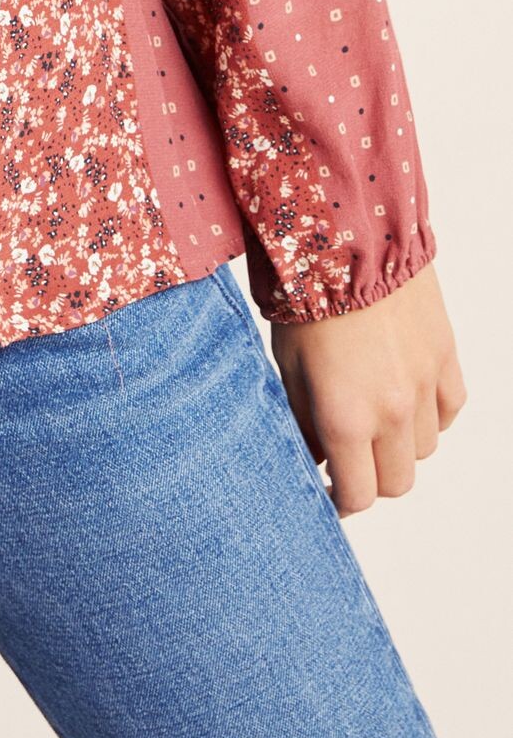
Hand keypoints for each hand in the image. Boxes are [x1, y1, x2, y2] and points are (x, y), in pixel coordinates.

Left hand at [269, 264, 465, 517]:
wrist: (347, 236)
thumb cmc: (303, 297)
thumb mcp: (286, 366)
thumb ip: (302, 421)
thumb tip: (314, 459)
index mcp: (346, 416)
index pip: (358, 493)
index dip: (342, 501)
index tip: (330, 492)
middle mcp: (393, 410)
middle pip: (397, 482)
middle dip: (371, 478)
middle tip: (350, 457)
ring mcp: (425, 384)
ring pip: (426, 449)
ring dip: (401, 446)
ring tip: (373, 418)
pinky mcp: (446, 356)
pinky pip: (450, 410)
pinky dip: (432, 414)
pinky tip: (406, 397)